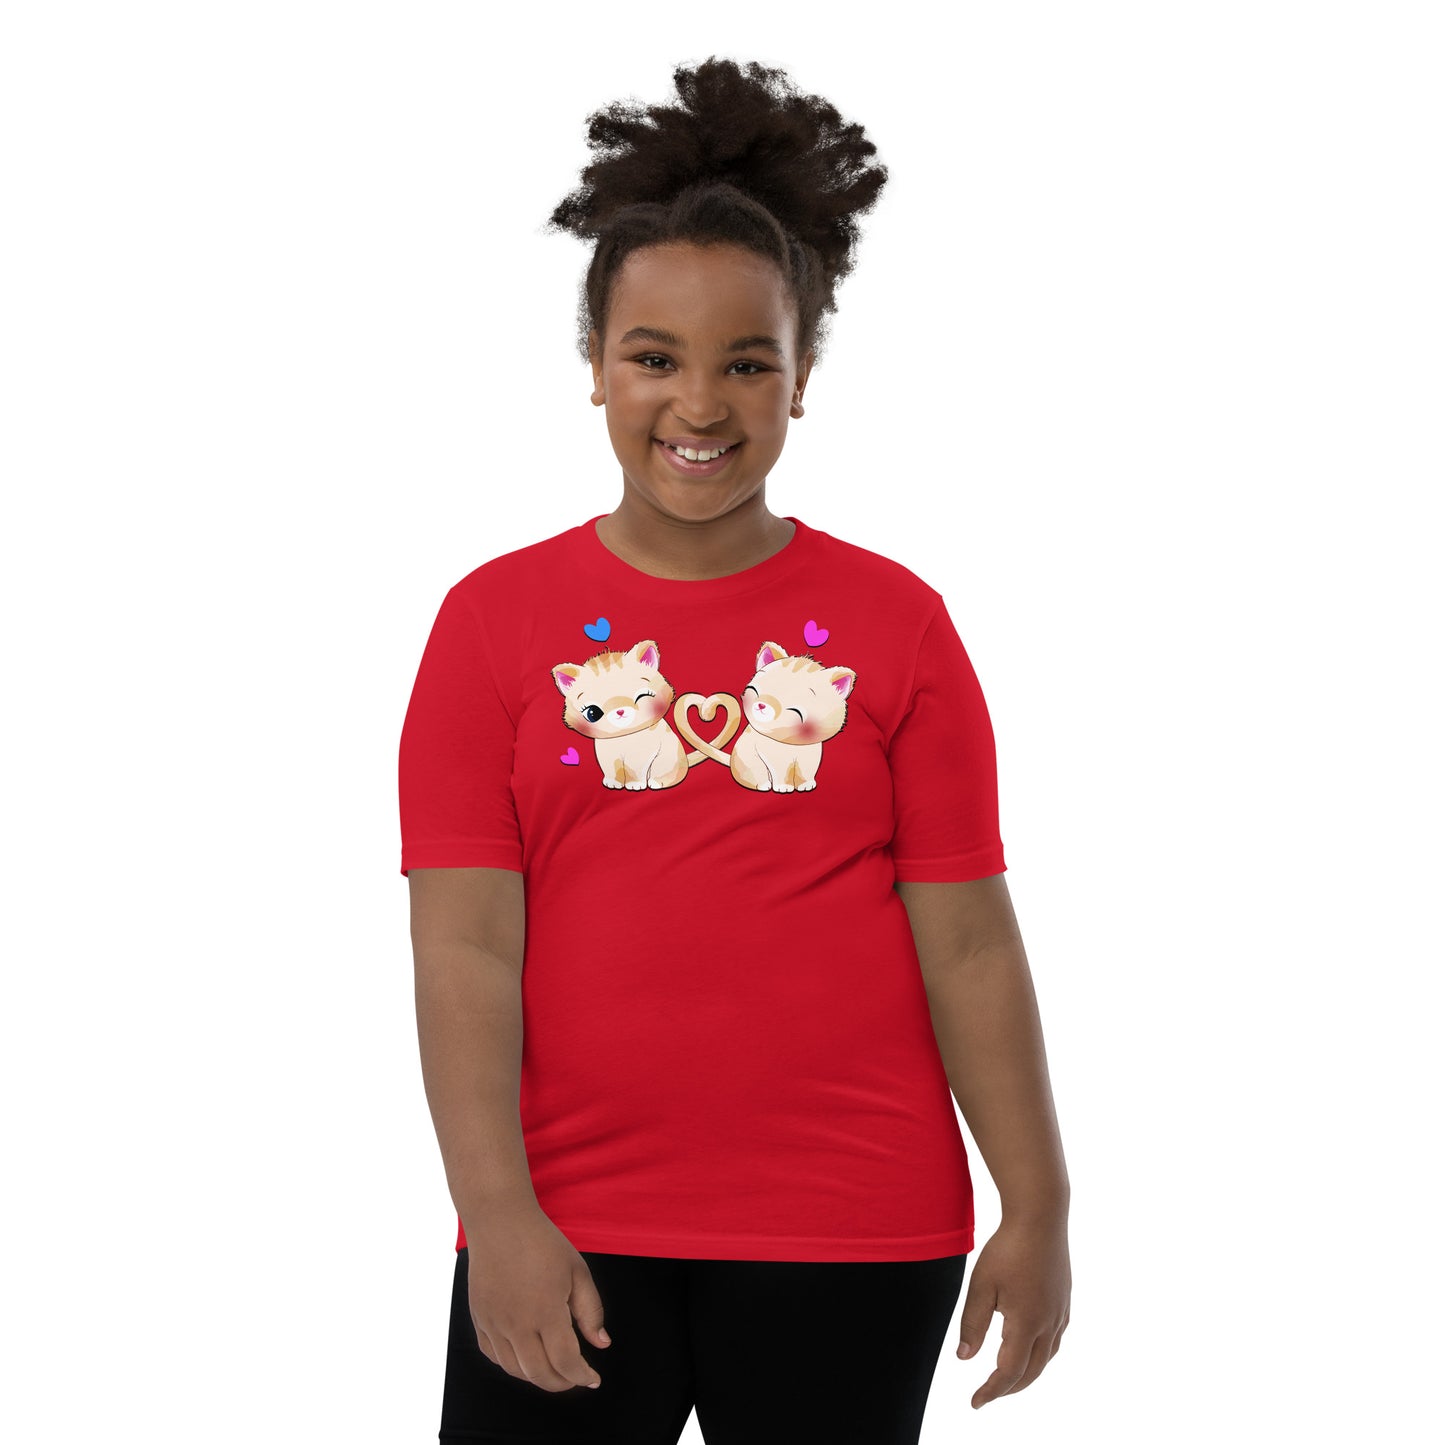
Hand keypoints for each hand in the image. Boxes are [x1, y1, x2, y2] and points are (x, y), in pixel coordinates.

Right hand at [464, 1202, 611, 1392]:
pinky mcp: (479, 1318)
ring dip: (537, 1377)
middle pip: (539, 1374)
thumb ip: (591, 1311)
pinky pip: (493, 1355)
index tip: (593, 1378)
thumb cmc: (542, 1242)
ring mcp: (494, 1323)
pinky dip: (511, 1365)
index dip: (582, 1376)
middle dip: (562, 1383)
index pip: (565, 1362)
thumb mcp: (577, 1271)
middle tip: (576, 1378)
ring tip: (554, 1369)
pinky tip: (526, 1356)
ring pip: (514, 1369)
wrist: (500, 1221)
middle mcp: (516, 1324)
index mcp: (545, 1311)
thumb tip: (602, 1344)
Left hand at [955, 1218, 1069, 1408]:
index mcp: (1026, 1324)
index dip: (991, 1391)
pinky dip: (1041, 1353)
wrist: (1041, 1216)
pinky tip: (1030, 1345)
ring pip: (1047, 1357)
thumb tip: (965, 1359)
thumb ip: (973, 1324)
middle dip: (1009, 1388)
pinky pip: (1055, 1338)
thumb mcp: (981, 1285)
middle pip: (1031, 1371)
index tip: (975, 1402)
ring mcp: (1060, 1312)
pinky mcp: (1065, 1300)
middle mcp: (1048, 1324)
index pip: (1008, 1372)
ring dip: (1027, 1372)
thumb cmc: (1008, 1248)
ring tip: (1008, 1376)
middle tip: (988, 1394)